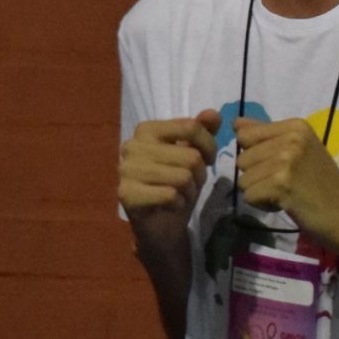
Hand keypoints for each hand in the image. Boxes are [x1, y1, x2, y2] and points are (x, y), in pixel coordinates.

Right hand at [119, 111, 220, 234]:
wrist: (161, 224)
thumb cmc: (177, 184)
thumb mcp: (194, 154)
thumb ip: (202, 132)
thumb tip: (212, 114)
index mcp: (146, 129)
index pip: (190, 127)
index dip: (209, 146)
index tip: (208, 159)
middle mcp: (132, 145)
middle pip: (190, 155)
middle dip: (199, 174)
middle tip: (190, 183)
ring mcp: (126, 169)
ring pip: (182, 176)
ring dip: (190, 190)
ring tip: (181, 194)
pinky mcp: (126, 193)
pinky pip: (170, 195)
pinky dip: (178, 203)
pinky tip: (171, 204)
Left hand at [232, 117, 338, 253]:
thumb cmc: (323, 186)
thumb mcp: (298, 151)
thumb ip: (266, 135)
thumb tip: (236, 122)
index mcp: (295, 126)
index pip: (244, 134)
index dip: (256, 156)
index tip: (281, 167)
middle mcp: (291, 137)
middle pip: (242, 159)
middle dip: (258, 176)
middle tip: (287, 184)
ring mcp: (286, 160)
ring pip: (244, 179)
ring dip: (260, 192)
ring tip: (287, 194)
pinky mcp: (281, 183)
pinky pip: (249, 196)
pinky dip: (263, 205)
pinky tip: (286, 204)